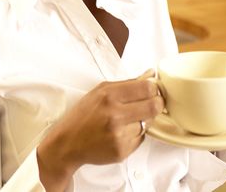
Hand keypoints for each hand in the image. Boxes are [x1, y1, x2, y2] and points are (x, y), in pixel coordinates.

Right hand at [37, 70, 162, 189]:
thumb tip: (150, 75)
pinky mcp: (122, 150)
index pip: (146, 88)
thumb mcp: (99, 92)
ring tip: (127, 120)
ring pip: (148, 123)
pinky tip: (120, 133)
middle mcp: (114, 114)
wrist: (68, 142)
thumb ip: (125, 84)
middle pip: (154, 106)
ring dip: (142, 120)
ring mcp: (119, 134)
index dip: (154, 89)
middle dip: (157, 104)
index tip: (152, 91)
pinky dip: (134, 135)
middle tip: (152, 104)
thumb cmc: (83, 115)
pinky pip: (140, 139)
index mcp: (108, 95)